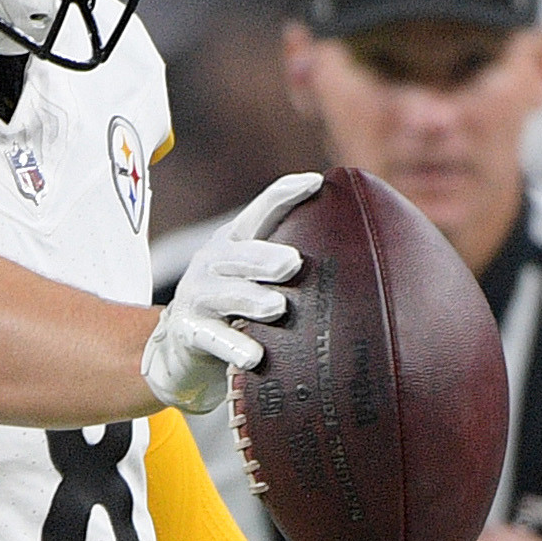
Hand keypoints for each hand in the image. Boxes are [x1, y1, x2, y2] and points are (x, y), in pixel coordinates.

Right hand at [142, 172, 319, 415]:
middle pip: (240, 255)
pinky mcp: (189, 331)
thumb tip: (360, 246)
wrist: (181, 345)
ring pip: (226, 294)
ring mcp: (197, 296)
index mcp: (234, 242)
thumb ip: (283, 260)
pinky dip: (234, 347)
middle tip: (293, 263)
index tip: (315, 183)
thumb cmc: (234, 305)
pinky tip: (254, 357)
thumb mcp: (251, 275)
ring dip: (251, 300)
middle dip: (265, 258)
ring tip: (277, 308)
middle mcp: (212, 262)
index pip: (259, 213)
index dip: (284, 195)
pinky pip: (214, 339)